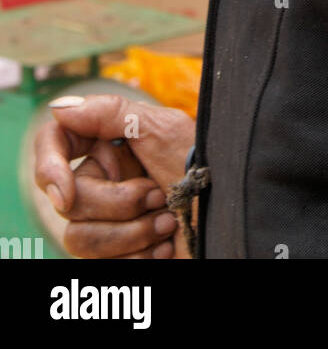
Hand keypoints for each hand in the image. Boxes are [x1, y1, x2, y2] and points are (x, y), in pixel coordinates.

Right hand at [34, 93, 196, 259]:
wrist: (234, 218)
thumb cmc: (208, 168)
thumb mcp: (165, 131)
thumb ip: (111, 114)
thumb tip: (60, 108)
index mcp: (109, 145)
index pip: (55, 144)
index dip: (47, 168)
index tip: (63, 194)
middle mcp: (103, 182)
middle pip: (68, 199)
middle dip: (117, 205)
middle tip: (157, 197)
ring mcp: (107, 221)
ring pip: (78, 237)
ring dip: (130, 235)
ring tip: (167, 225)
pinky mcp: (117, 255)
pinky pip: (99, 266)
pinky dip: (136, 259)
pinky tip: (164, 247)